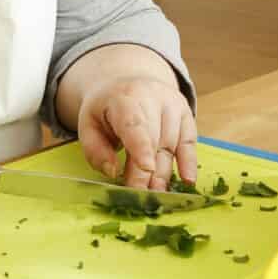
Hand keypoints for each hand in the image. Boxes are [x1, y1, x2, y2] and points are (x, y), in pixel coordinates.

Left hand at [76, 75, 197, 191]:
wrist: (127, 82)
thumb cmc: (106, 108)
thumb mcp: (88, 124)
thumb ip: (95, 149)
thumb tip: (112, 172)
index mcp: (124, 97)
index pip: (135, 124)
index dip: (142, 147)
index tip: (146, 169)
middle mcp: (153, 96)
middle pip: (154, 139)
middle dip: (148, 171)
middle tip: (141, 195)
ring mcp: (172, 104)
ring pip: (172, 143)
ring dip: (165, 172)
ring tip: (156, 194)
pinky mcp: (185, 112)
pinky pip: (189, 140)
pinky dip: (189, 161)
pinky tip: (188, 180)